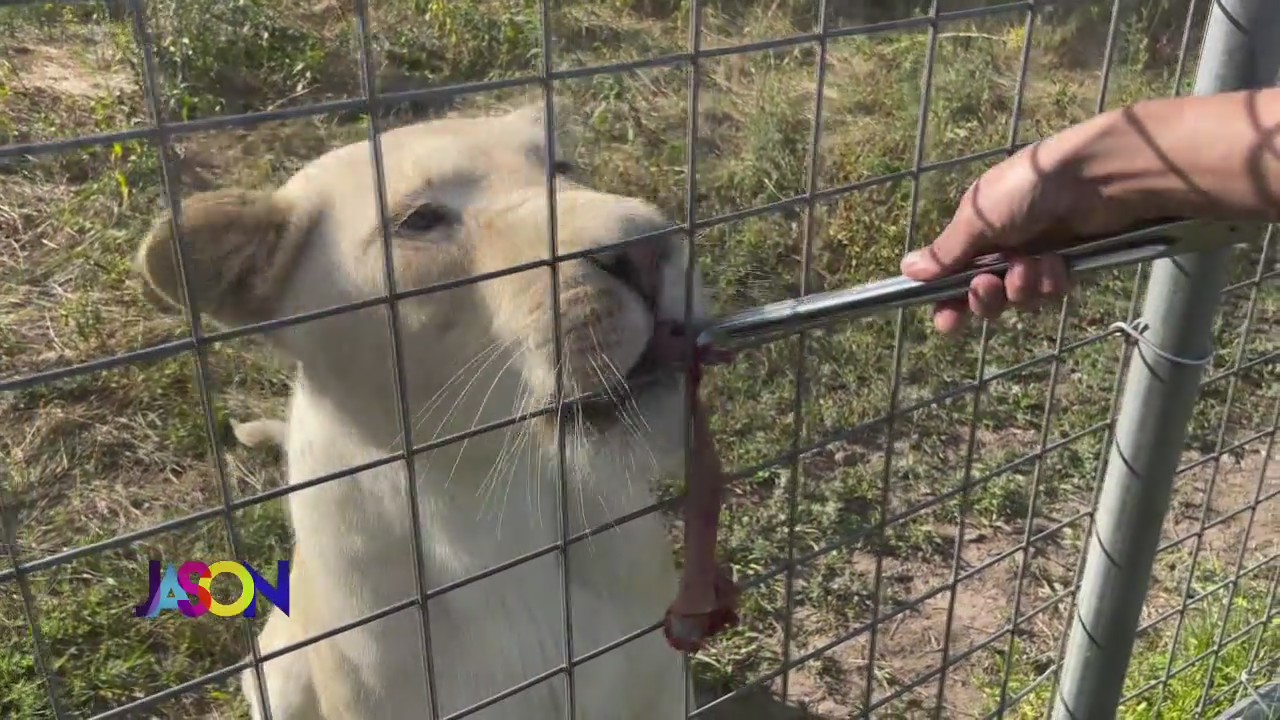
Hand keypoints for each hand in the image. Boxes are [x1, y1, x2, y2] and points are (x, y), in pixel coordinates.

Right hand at [899, 115, 1144, 333]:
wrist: (1095, 180)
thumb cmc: (1028, 188)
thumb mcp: (978, 219)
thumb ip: (946, 252)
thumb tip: (907, 270)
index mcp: (976, 233)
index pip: (954, 278)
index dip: (949, 303)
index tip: (947, 321)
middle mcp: (1002, 248)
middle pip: (985, 298)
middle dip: (986, 298)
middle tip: (990, 285)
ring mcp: (1035, 258)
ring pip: (1019, 300)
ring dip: (1022, 287)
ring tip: (1032, 263)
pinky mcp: (1066, 266)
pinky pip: (1049, 294)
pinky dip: (1050, 281)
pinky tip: (1057, 260)